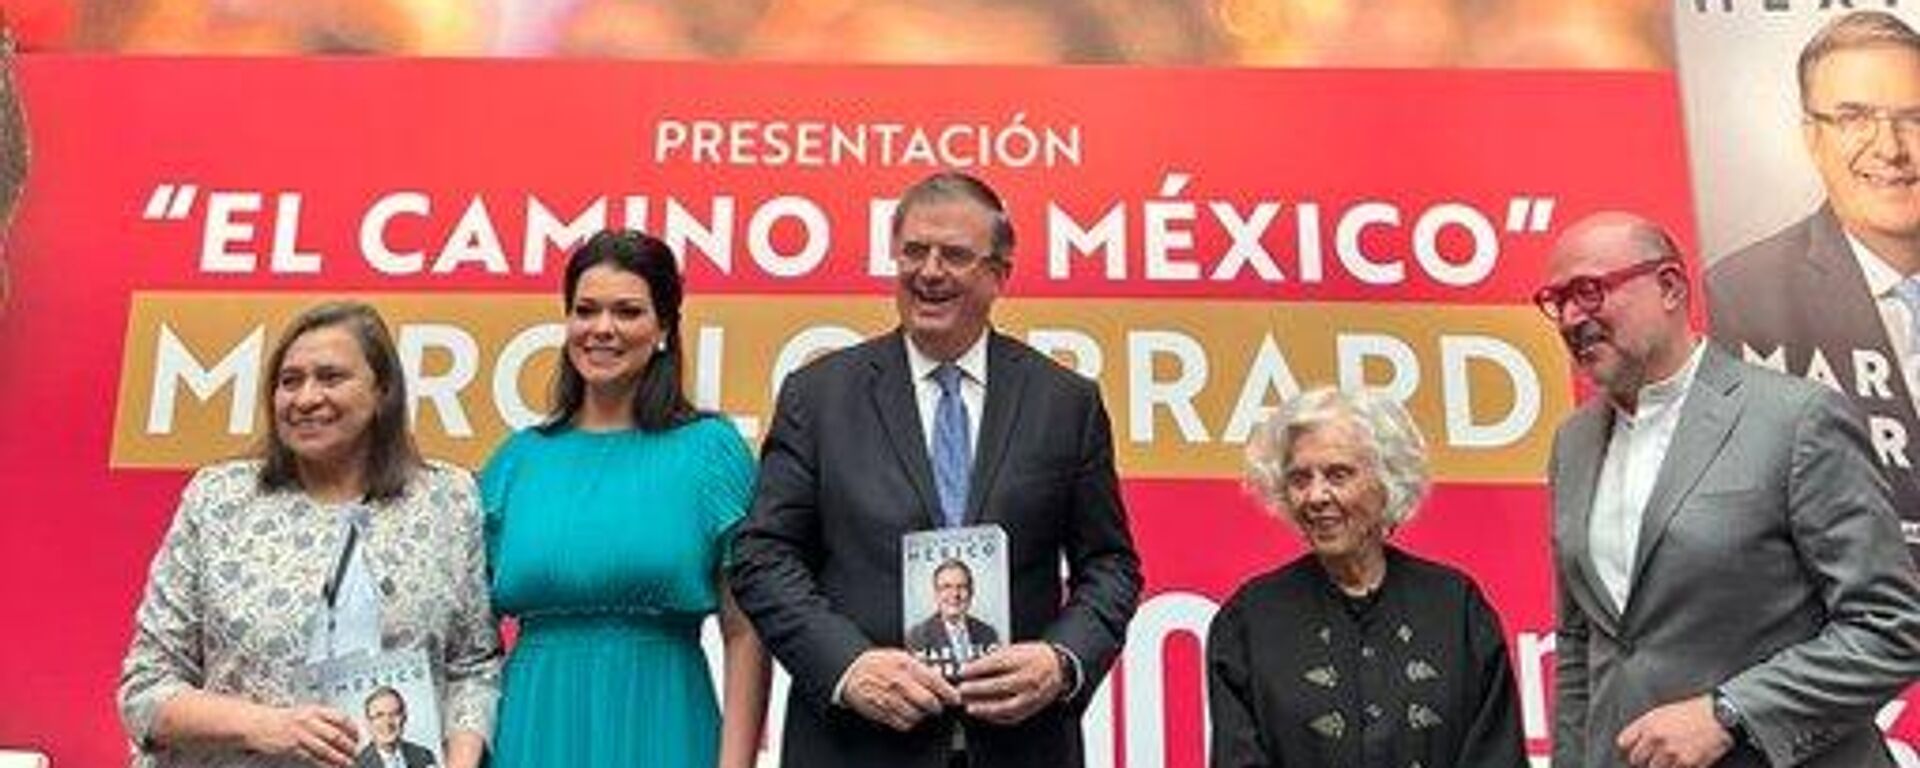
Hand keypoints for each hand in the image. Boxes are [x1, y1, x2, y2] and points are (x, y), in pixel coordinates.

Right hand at [247, 704, 358, 766]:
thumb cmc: (281, 720)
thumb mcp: (304, 713)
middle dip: (349, 745)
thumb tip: (341, 732)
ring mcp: (301, 735)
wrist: (257, 724)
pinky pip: (313, 758)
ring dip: (340, 758)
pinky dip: (325, 764)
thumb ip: (321, 720)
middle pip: (336, 735)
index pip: (341, 718)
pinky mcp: (292, 748)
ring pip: (326, 748)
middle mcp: (309, 721)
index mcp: (314, 710)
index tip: (359, 736)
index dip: (353, 729)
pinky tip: (332, 767)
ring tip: (348, 763)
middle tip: (356, 752)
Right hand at [841, 648, 960, 731]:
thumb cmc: (876, 663)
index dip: (949, 692)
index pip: (934, 681)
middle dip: (938, 706)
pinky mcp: (882, 712)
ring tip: (921, 709)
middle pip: (928, 701)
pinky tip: (908, 714)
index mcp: (905, 665)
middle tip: (939, 705)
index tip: (954, 697)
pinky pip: (903, 724)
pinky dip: (910, 722)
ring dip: (923, 714)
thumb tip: (939, 674)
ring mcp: (890, 699)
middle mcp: (899, 683)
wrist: (852, 672)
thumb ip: (920, 666)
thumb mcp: (899, 655)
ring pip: (917, 715)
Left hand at [957, 642, 1066, 724]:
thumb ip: (996, 656)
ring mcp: (1030, 696)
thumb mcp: (1016, 648)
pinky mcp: (1031, 708)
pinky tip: (985, 714)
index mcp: (1023, 660)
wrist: (1058, 668)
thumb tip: (974, 664)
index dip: (977, 668)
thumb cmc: (1036, 657)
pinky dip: (996, 717)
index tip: (963, 671)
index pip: (996, 664)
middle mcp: (1028, 679)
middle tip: (962, 690)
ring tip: (970, 706)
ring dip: (984, 708)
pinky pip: (1012, 716)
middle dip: (977, 689)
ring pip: (1005, 706)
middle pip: (998, 686)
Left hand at [1617, 695, 1732, 767]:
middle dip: (1643, 759)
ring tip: (1670, 758)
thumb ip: (1646, 726)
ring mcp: (1671, 753)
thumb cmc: (1694, 712)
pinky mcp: (1687, 763)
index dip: (1629, 747)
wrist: (1720, 716)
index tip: (1634, 749)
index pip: (1624, 742)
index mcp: (1648, 724)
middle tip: (1653, 756)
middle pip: (1636, 759)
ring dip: (1660, 765)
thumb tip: (1635, 740)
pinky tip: (1682, 761)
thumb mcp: (1663, 712)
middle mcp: (1657, 739)